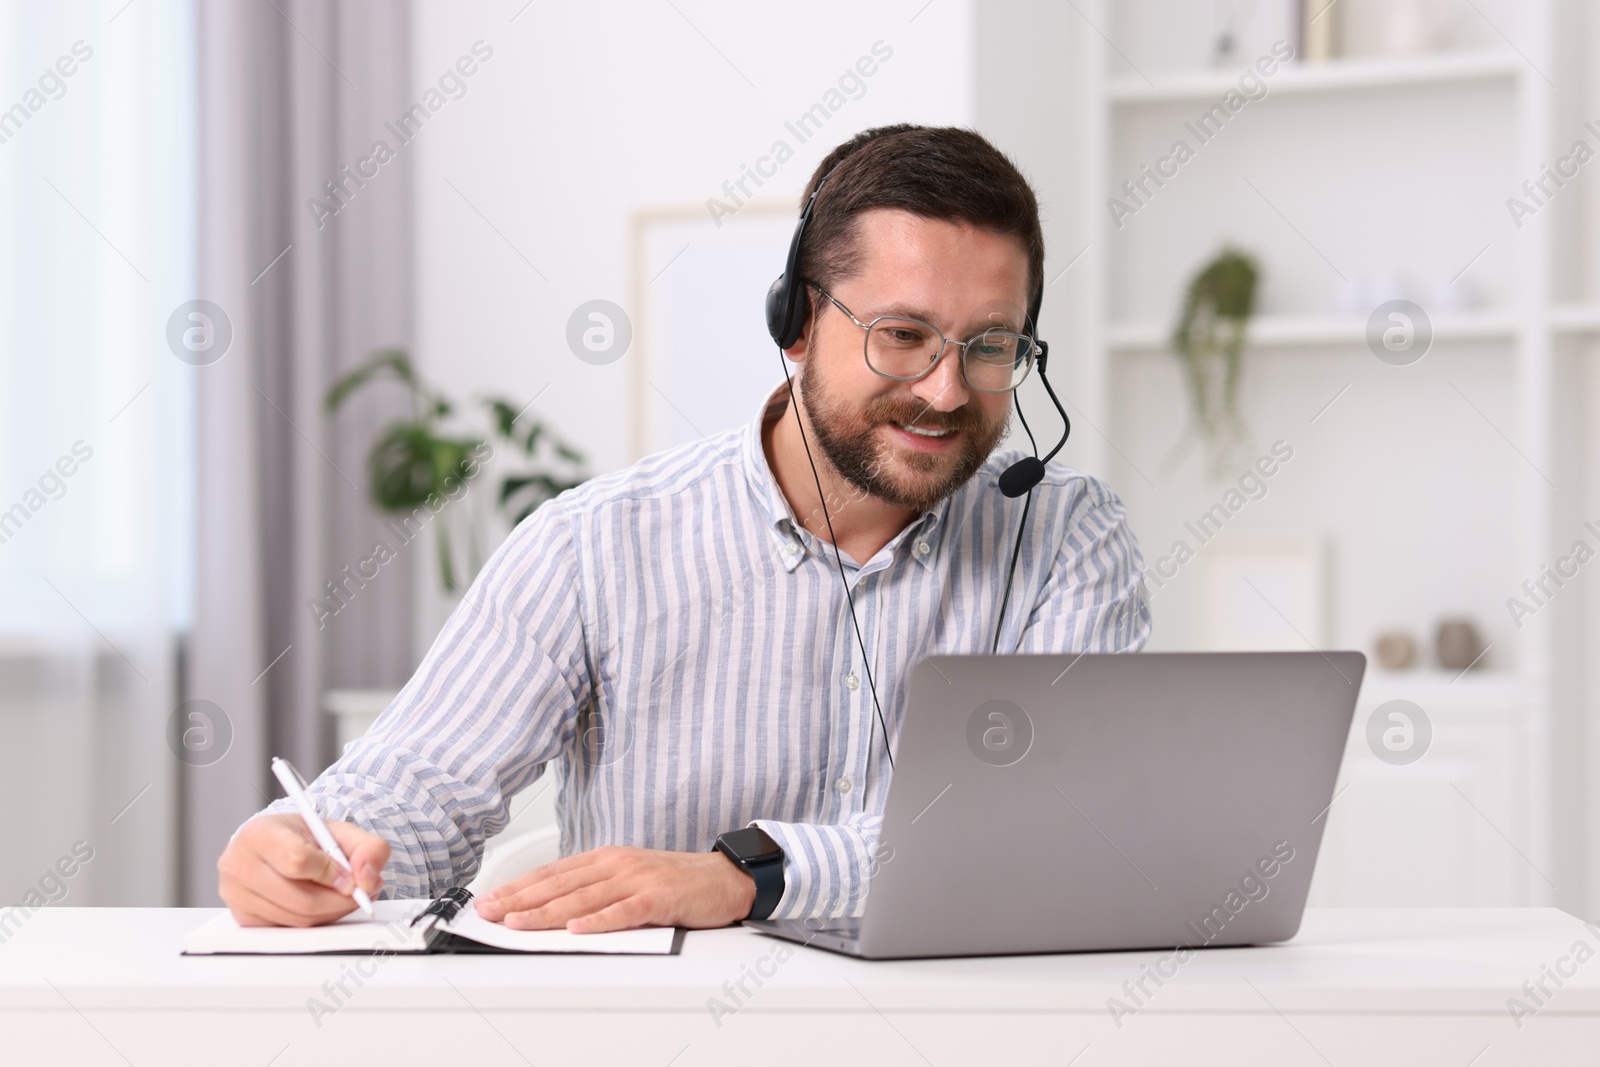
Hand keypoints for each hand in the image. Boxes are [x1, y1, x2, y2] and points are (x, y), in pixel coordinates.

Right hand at [217, 814, 388, 926]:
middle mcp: (239, 865)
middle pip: (301, 899)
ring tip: (343, 896)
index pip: (298, 860)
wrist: (274, 844)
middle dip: (339, 901)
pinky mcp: (243, 917)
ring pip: (297, 919)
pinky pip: (288, 930)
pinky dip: (313, 922)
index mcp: (259, 834)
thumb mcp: (339, 831)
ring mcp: (237, 895)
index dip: (332, 874)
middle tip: (359, 894)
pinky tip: (321, 904)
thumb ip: (367, 848)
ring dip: (330, 913)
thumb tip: (368, 879)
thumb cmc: (302, 837)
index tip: (350, 877)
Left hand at [474, 845, 756, 932]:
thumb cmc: (674, 881)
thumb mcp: (627, 878)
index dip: (518, 886)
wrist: (723, 878)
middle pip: (560, 884)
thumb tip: (552, 907)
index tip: (489, 899)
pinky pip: (624, 911)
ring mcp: (637, 879)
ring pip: (584, 898)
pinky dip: (599, 921)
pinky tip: (577, 929)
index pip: (552, 873)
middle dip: (520, 899)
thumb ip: (593, 889)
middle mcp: (617, 864)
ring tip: (517, 923)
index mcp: (605, 858)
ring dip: (547, 912)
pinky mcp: (659, 897)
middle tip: (489, 912)